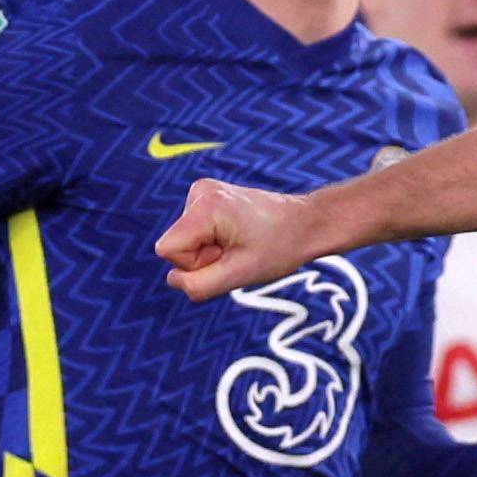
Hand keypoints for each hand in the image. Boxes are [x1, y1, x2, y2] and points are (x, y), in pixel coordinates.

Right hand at [158, 177, 324, 302]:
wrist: (308, 223)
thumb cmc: (280, 248)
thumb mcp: (239, 275)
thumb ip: (199, 284)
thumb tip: (173, 279)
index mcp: (205, 207)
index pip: (167, 250)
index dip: (196, 264)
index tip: (227, 257)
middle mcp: (199, 192)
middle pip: (176, 245)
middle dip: (205, 257)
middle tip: (240, 251)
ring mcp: (203, 191)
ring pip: (185, 240)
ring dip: (212, 250)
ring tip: (243, 242)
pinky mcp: (208, 196)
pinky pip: (195, 233)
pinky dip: (215, 240)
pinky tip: (240, 235)